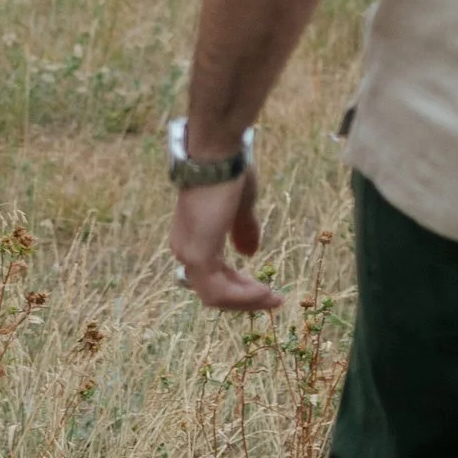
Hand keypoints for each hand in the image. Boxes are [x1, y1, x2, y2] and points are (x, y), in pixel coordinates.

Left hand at [169, 166, 282, 313]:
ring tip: (272, 299)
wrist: (217, 156)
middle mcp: (184, 250)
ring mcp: (188, 254)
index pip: (213, 275)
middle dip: (244, 298)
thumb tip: (249, 253)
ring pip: (215, 295)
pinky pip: (218, 291)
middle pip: (213, 289)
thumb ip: (243, 231)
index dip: (238, 287)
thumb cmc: (229, 173)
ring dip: (245, 301)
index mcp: (192, 238)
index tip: (264, 289)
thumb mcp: (240, 207)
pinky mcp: (198, 256)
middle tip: (272, 300)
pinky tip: (264, 293)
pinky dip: (242, 296)